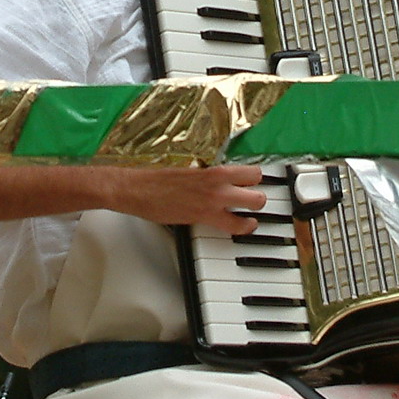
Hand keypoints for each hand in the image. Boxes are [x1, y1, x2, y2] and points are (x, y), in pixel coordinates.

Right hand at [100, 164, 267, 233]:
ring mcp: (214, 202)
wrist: (139, 189)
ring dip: (255, 213)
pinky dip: (242, 228)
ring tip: (252, 216)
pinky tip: (242, 228)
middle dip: (259, 197)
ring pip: (254, 206)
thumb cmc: (157, 180)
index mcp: (214, 170)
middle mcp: (218, 184)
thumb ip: (207, 177)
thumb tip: (217, 181)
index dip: (255, 180)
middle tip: (254, 201)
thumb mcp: (188, 171)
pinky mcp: (205, 218)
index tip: (255, 183)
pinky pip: (235, 226)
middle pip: (258, 190)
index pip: (251, 172)